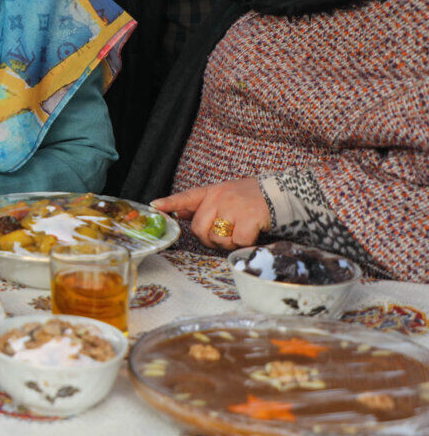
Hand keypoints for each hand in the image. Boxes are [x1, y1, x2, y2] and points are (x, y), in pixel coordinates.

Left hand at [152, 177, 270, 249]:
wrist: (281, 194)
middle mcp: (220, 197)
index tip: (155, 206)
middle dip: (209, 239)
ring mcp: (234, 206)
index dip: (170, 203)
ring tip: (239, 233)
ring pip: (217, 238)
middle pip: (200, 229)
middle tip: (223, 237)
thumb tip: (179, 213)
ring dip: (227, 244)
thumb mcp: (226, 195)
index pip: (187, 197)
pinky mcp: (248, 218)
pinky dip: (243, 244)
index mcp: (213, 191)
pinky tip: (251, 234)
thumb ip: (203, 205)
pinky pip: (237, 242)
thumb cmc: (251, 198)